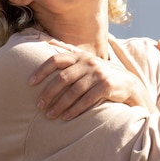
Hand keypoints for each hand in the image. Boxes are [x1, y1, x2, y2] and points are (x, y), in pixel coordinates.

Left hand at [29, 51, 156, 119]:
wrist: (129, 84)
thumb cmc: (102, 75)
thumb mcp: (88, 61)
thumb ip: (71, 53)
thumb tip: (49, 42)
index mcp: (81, 56)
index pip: (57, 60)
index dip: (42, 70)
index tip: (30, 83)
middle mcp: (89, 62)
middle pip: (63, 78)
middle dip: (49, 93)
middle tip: (39, 105)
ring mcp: (98, 74)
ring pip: (74, 91)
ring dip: (60, 105)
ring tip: (50, 115)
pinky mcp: (106, 86)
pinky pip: (86, 100)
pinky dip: (74, 110)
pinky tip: (66, 118)